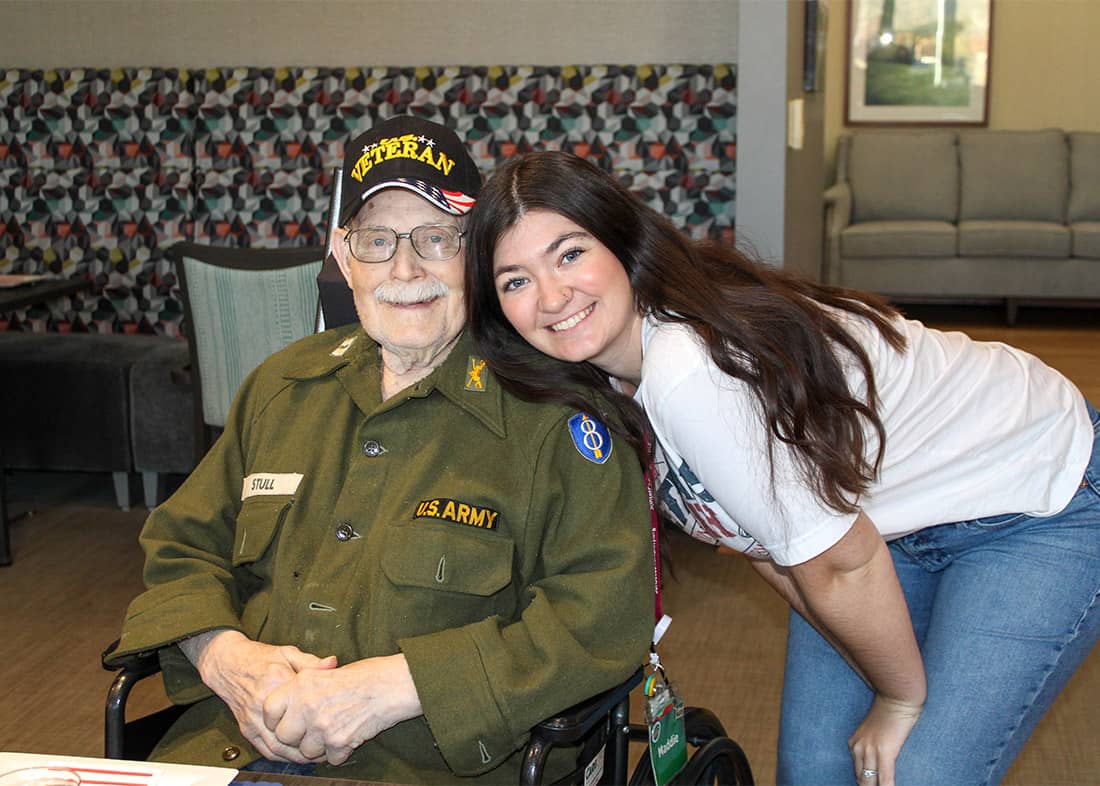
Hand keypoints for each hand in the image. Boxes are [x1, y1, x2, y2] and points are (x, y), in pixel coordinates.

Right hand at [186, 630, 337, 761]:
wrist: (227, 664)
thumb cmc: (259, 657)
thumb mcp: (287, 653)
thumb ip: (311, 662)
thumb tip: (333, 663)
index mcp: (277, 680)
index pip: (304, 704)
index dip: (321, 716)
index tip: (335, 721)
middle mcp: (263, 702)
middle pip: (291, 732)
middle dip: (311, 743)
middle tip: (328, 745)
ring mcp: (253, 718)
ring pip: (278, 746)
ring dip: (297, 755)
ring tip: (315, 754)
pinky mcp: (246, 728)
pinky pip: (264, 749)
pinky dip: (281, 756)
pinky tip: (295, 754)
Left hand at [261, 654, 422, 764]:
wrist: (393, 685)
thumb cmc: (366, 675)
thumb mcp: (328, 670)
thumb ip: (306, 685)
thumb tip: (290, 699)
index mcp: (301, 684)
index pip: (269, 709)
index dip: (274, 719)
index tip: (284, 721)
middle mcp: (307, 705)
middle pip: (284, 736)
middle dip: (297, 736)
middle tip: (313, 729)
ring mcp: (322, 726)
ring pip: (306, 751)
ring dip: (319, 746)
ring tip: (335, 730)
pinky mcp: (339, 742)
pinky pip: (330, 758)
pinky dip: (339, 752)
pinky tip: (349, 735)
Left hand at [848, 693, 922, 785]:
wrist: (896, 697)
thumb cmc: (890, 712)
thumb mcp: (873, 730)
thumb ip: (870, 745)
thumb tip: (877, 760)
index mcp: (854, 744)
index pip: (858, 772)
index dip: (865, 783)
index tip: (869, 785)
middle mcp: (858, 748)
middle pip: (862, 779)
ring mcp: (870, 751)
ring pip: (870, 782)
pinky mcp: (884, 752)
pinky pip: (886, 779)